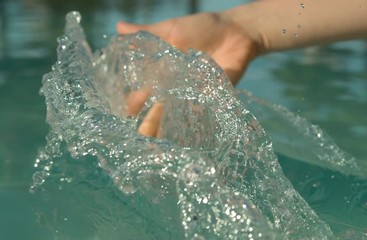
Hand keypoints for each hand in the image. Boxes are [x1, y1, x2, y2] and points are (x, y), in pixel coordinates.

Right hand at [117, 13, 259, 137]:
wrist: (235, 32)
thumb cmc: (202, 29)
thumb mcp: (172, 30)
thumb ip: (148, 33)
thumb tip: (118, 26)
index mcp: (162, 73)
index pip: (143, 92)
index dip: (133, 102)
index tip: (125, 113)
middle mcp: (175, 89)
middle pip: (158, 111)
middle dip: (149, 124)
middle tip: (141, 139)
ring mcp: (193, 97)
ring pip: (177, 119)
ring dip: (168, 131)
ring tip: (159, 146)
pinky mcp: (212, 100)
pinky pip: (201, 117)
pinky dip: (194, 128)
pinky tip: (186, 141)